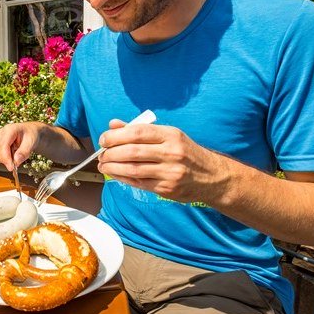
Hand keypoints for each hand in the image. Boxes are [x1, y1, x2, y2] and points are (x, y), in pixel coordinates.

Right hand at [0, 122, 40, 171]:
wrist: (30, 132)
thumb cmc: (31, 135)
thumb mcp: (32, 142)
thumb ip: (24, 152)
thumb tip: (16, 162)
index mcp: (10, 130)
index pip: (3, 146)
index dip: (6, 158)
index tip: (12, 167)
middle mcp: (1, 132)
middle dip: (4, 160)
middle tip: (15, 166)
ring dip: (4, 160)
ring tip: (16, 157)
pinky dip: (3, 158)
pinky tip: (12, 156)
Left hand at [96, 119, 226, 204]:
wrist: (212, 177)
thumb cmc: (186, 153)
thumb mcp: (168, 135)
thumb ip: (139, 130)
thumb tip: (113, 125)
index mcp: (170, 135)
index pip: (137, 132)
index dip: (115, 136)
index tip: (104, 139)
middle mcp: (171, 153)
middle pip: (132, 152)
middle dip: (110, 153)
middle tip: (101, 154)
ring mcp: (169, 172)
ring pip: (133, 169)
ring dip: (113, 168)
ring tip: (103, 165)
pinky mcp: (166, 188)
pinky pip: (138, 182)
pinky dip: (122, 178)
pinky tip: (115, 174)